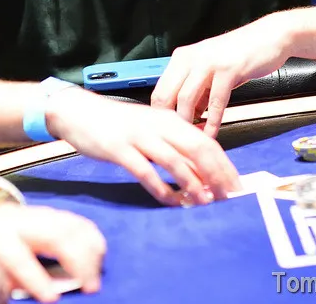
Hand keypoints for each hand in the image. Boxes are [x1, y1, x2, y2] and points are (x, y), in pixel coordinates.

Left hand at [0, 203, 104, 302]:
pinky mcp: (60, 214)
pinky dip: (94, 242)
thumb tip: (46, 296)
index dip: (37, 280)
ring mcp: (45, 215)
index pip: (20, 259)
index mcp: (0, 239)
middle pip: (58, 236)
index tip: (52, 299)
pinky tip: (98, 260)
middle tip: (91, 288)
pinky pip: (83, 224)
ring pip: (75, 227)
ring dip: (91, 252)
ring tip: (96, 276)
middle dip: (79, 262)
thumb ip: (13, 286)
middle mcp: (24, 222)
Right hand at [47, 87, 240, 205]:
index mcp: (171, 121)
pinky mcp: (119, 149)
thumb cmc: (118, 125)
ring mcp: (139, 136)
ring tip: (204, 202)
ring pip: (174, 160)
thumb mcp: (152, 131)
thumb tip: (202, 174)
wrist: (79, 112)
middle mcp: (159, 126)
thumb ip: (175, 148)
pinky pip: (145, 171)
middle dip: (217, 175)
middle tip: (229, 197)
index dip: (224, 166)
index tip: (236, 187)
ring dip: (192, 183)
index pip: (207, 143)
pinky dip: (161, 188)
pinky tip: (170, 201)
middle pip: (197, 149)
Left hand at [151, 13, 293, 135]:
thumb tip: (188, 118)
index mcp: (182, 58)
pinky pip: (215, 101)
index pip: (159, 91)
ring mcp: (208, 62)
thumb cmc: (240, 54)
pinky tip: (212, 133)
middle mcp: (190, 58)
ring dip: (188, 124)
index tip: (166, 133)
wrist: (269, 36)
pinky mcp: (228, 69)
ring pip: (186, 99)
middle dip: (169, 122)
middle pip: (166, 95)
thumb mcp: (211, 71)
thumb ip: (198, 93)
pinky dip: (213, 121)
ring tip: (193, 140)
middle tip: (176, 141)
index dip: (160, 116)